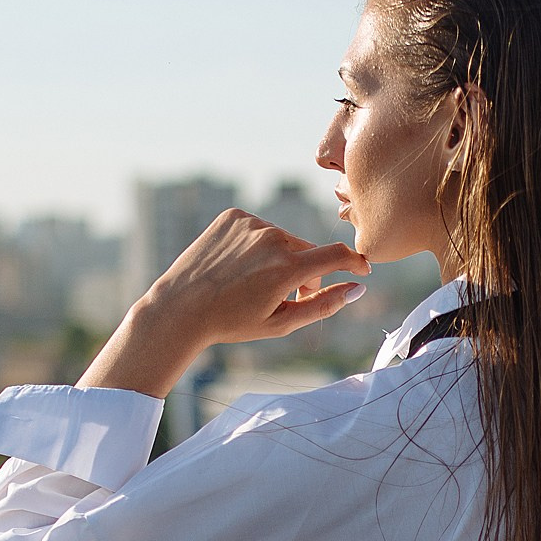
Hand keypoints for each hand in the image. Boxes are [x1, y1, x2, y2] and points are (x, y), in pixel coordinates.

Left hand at [80, 211, 367, 398]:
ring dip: (279, 258)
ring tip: (252, 282)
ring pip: (282, 240)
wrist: (180, 308)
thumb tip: (358, 290)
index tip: (360, 270)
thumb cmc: (231, 323)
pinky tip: (237, 265)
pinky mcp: (234, 216)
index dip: (354, 262)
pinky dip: (257, 245)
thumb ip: (324, 305)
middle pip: (307, 251)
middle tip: (284, 296)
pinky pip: (259, 229)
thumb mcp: (281, 323)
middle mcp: (273, 239)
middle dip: (305, 272)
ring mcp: (251, 224)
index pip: (337, 255)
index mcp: (288, 268)